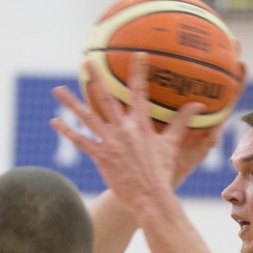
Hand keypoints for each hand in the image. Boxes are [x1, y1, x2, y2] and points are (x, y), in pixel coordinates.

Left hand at [51, 55, 223, 209]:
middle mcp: (124, 130)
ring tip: (57, 90)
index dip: (139, 72)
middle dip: (96, 77)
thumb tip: (198, 105)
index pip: (140, 92)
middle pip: (107, 98)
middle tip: (87, 61)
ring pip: (87, 117)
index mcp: (141, 125)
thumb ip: (181, 122)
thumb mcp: (172, 145)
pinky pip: (80, 141)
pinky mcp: (101, 156)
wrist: (151, 198)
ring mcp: (110, 142)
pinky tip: (54, 122)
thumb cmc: (162, 173)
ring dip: (71, 102)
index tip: (137, 55)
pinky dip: (67, 131)